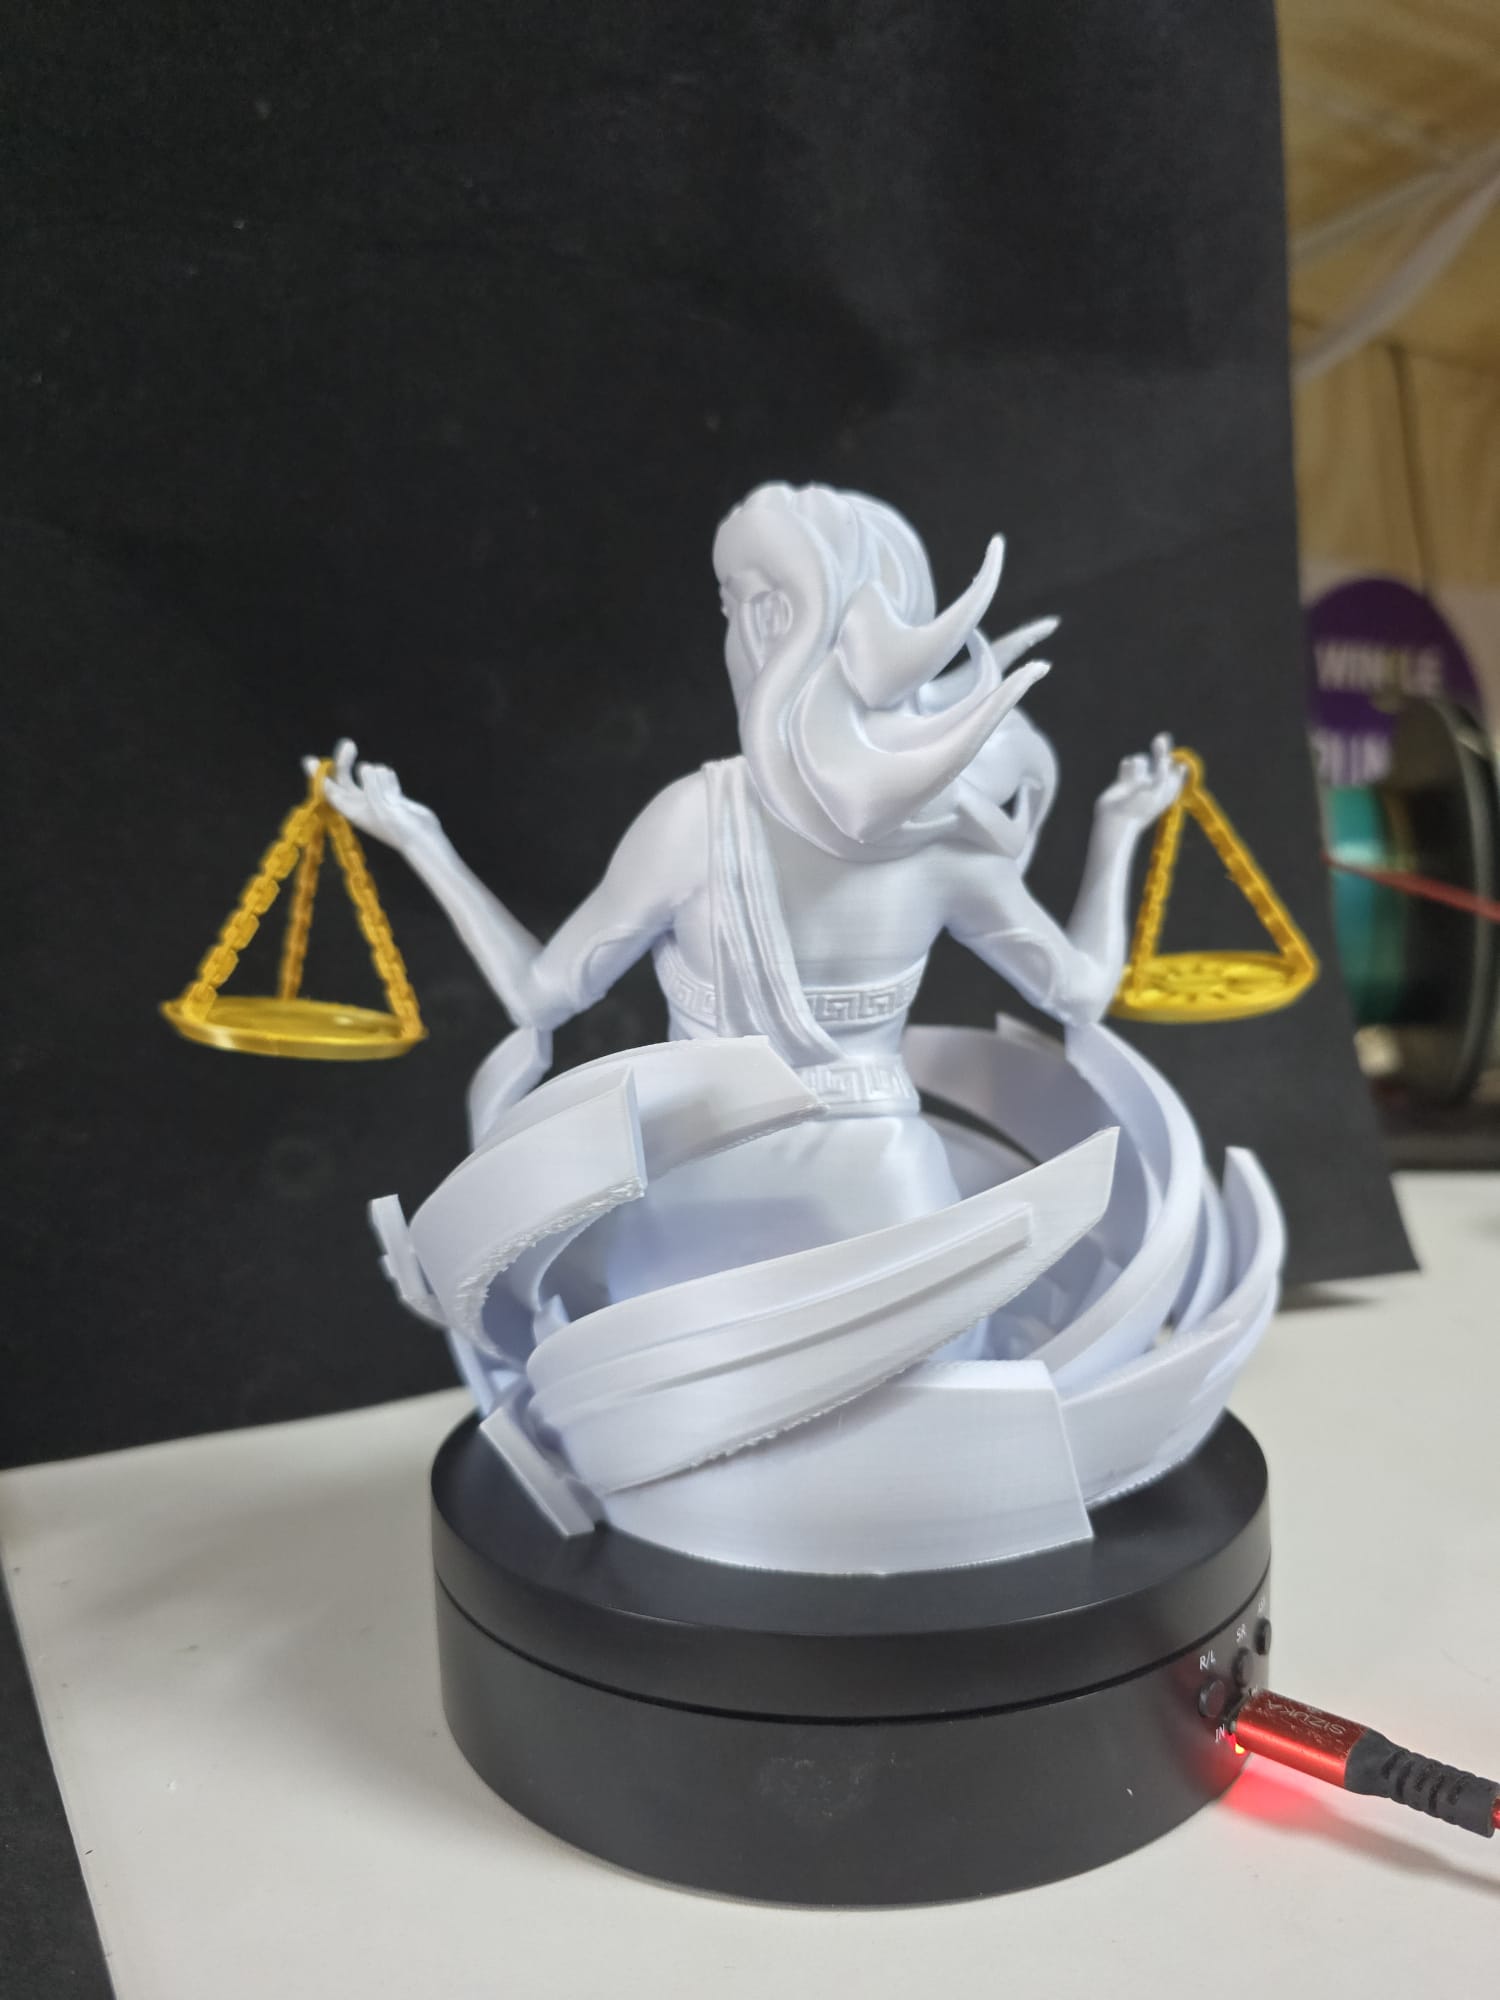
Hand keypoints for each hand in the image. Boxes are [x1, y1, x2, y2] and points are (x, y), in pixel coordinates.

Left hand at [310, 739, 439, 852]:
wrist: (422, 837)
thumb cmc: (398, 827)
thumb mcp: (380, 806)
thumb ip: (370, 786)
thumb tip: (366, 766)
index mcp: (351, 809)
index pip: (330, 789)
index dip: (319, 776)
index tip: (310, 760)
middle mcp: (360, 802)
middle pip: (345, 776)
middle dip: (345, 761)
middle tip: (349, 744)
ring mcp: (375, 797)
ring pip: (371, 772)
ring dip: (380, 776)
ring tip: (391, 795)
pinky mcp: (390, 793)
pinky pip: (386, 774)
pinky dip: (390, 778)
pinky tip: (398, 792)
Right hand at [1094, 733, 1183, 832]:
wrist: (1116, 819)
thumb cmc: (1140, 807)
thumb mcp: (1157, 788)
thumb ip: (1162, 770)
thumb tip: (1164, 756)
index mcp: (1167, 790)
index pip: (1176, 771)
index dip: (1176, 764)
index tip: (1175, 760)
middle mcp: (1154, 784)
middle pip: (1160, 761)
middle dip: (1161, 750)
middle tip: (1161, 738)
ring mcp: (1139, 782)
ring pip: (1142, 761)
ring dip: (1140, 763)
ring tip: (1135, 773)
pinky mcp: (1124, 781)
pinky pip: (1128, 764)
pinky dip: (1127, 766)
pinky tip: (1125, 772)